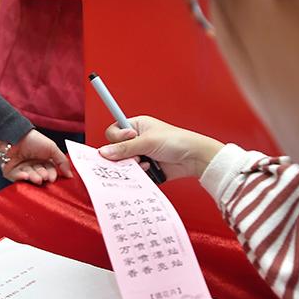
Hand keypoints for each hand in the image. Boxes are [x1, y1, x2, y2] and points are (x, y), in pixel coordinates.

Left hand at [0, 130, 73, 184]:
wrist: (14, 135)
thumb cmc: (33, 139)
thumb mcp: (52, 148)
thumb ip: (62, 161)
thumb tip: (70, 175)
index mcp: (42, 159)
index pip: (49, 171)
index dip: (51, 175)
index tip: (52, 178)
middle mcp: (32, 164)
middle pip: (40, 175)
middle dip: (42, 176)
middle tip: (44, 176)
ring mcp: (21, 168)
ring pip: (29, 178)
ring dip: (34, 178)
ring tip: (37, 178)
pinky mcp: (10, 171)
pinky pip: (16, 178)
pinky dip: (21, 178)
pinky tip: (25, 175)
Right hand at [98, 115, 224, 180]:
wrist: (194, 157)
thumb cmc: (177, 141)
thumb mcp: (148, 142)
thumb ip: (124, 148)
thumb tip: (104, 152)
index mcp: (137, 126)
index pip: (114, 131)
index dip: (118, 137)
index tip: (129, 138)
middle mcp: (137, 139)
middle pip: (117, 150)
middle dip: (125, 155)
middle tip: (136, 155)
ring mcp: (142, 154)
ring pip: (125, 163)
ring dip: (134, 165)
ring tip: (146, 162)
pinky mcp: (147, 167)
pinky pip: (135, 173)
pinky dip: (140, 173)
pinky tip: (151, 169)